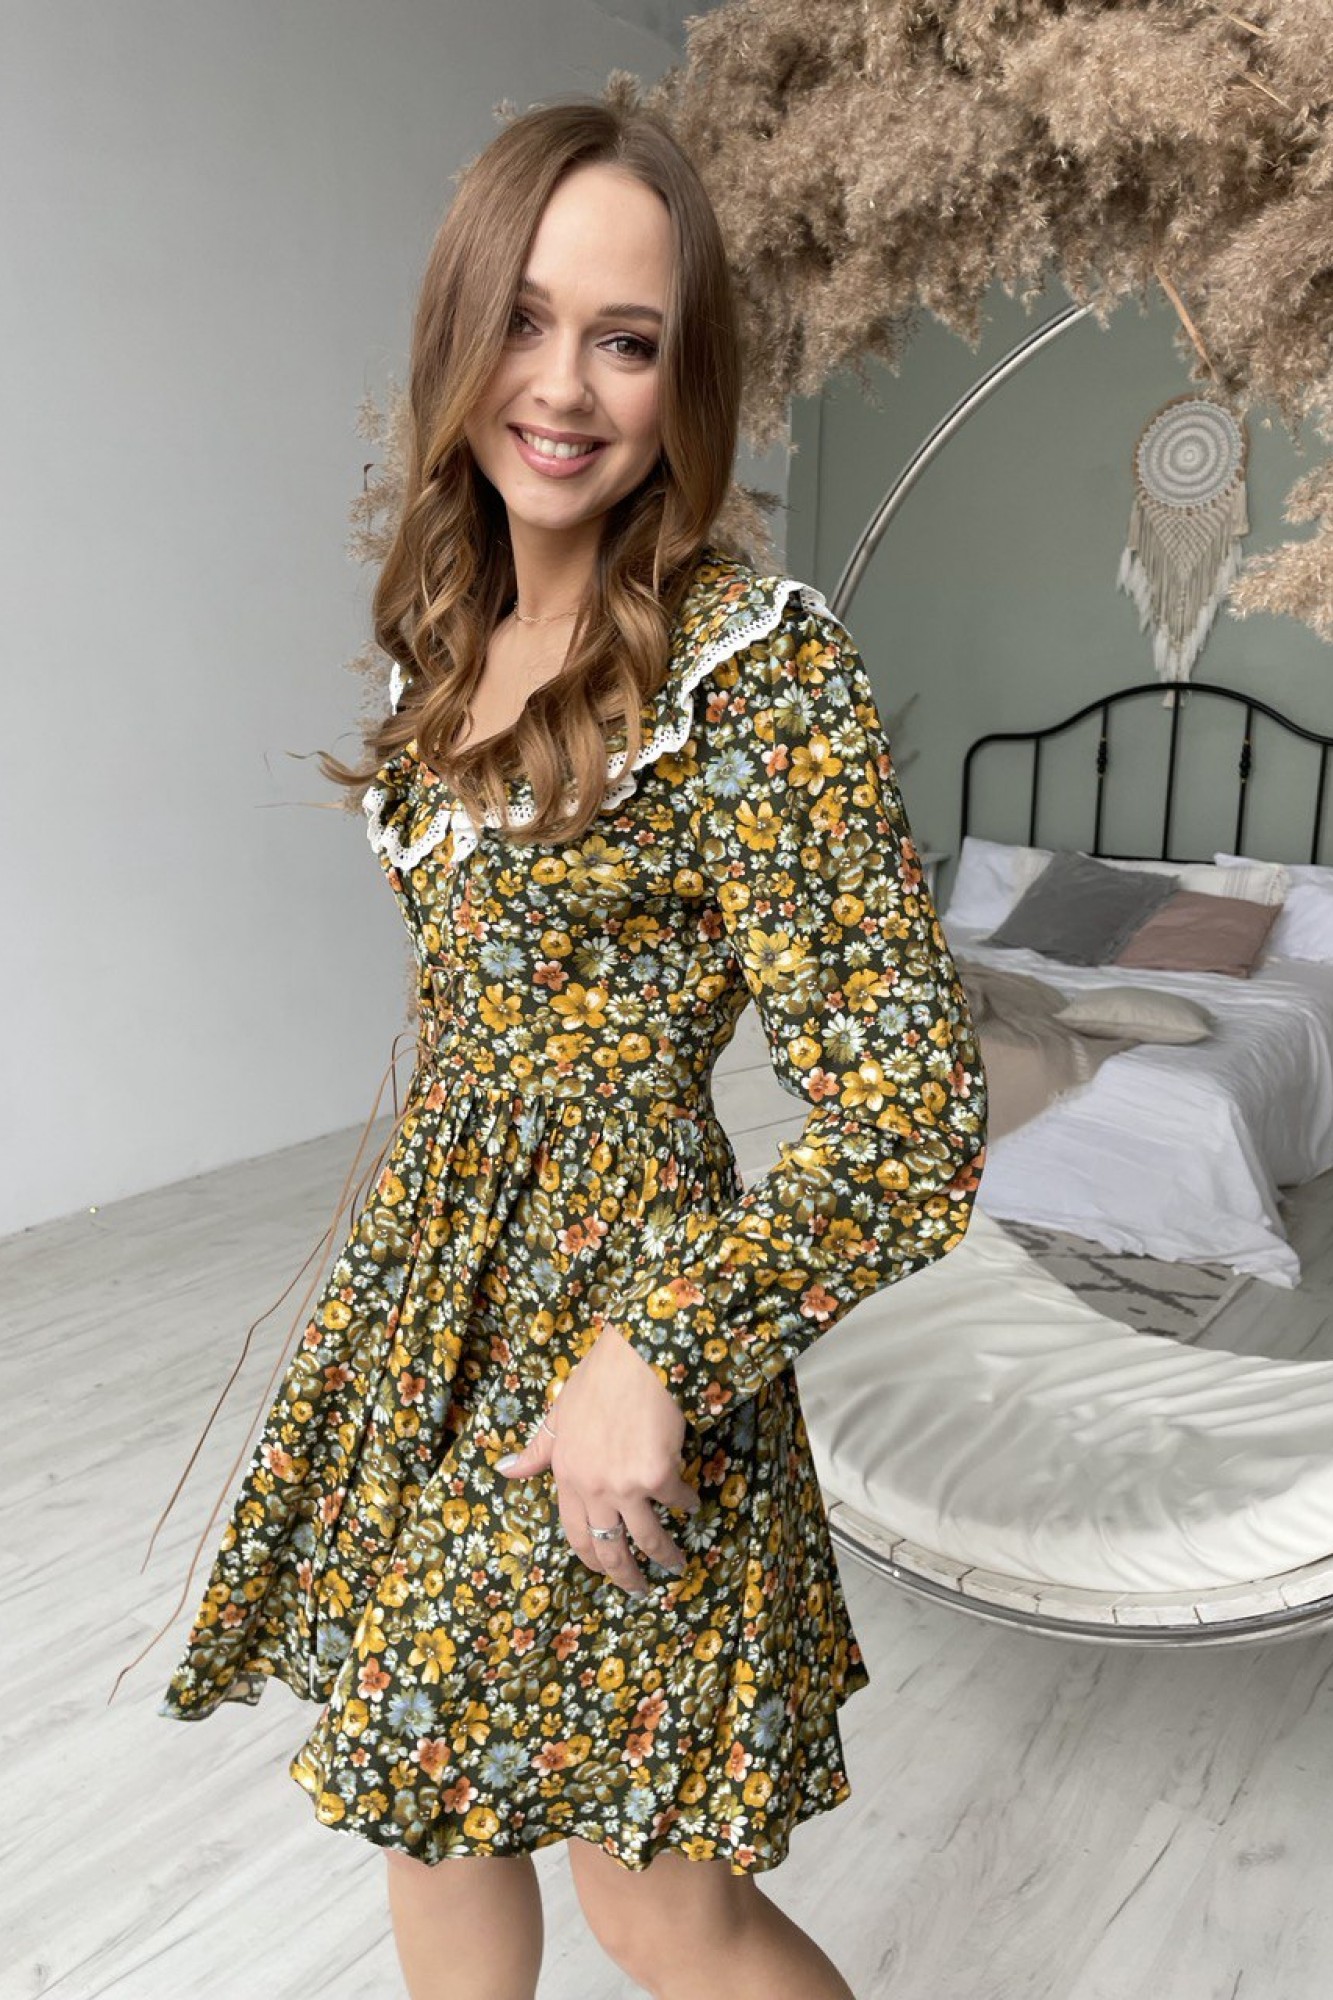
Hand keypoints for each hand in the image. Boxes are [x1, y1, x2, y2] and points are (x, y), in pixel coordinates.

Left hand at [495, 1323, 700, 1596]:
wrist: (637, 1358)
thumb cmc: (599, 1378)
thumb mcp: (559, 1413)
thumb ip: (537, 1449)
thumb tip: (505, 1470)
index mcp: (566, 1473)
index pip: (573, 1530)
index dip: (589, 1557)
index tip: (602, 1568)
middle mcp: (592, 1486)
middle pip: (607, 1547)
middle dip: (624, 1575)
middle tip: (637, 1589)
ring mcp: (625, 1485)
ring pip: (646, 1538)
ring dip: (664, 1555)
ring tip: (676, 1564)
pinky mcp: (658, 1477)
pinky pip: (676, 1502)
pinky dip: (686, 1505)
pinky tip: (692, 1504)